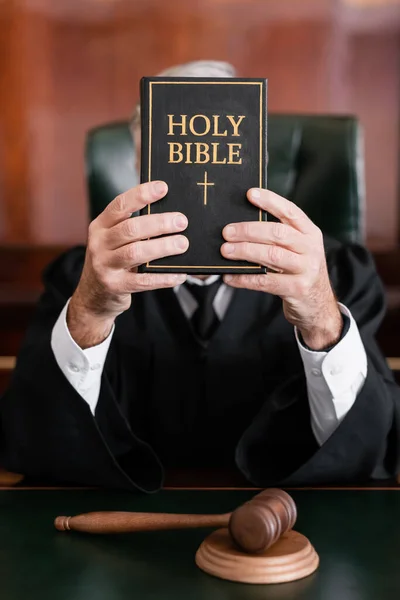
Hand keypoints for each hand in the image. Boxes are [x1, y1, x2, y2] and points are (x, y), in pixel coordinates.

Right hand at [69, 181, 187, 347]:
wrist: (93, 295)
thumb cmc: (112, 260)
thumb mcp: (113, 240)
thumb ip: (132, 227)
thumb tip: (169, 214)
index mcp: (100, 226)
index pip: (120, 205)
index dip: (141, 195)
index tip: (163, 187)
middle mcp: (99, 244)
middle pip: (130, 228)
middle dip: (159, 223)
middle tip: (181, 221)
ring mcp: (105, 266)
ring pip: (135, 252)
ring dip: (162, 247)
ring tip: (183, 244)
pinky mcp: (115, 286)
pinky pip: (143, 281)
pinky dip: (163, 277)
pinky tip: (179, 274)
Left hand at [221, 188, 341, 349]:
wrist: (318, 304)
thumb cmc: (299, 271)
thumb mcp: (298, 249)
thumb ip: (279, 236)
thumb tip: (242, 226)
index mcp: (310, 233)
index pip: (290, 211)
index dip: (270, 201)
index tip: (250, 194)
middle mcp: (310, 248)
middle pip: (278, 233)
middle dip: (249, 230)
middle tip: (227, 232)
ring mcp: (306, 269)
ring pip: (272, 255)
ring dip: (245, 252)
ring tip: (226, 251)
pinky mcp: (297, 289)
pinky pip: (266, 281)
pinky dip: (245, 278)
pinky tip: (230, 276)